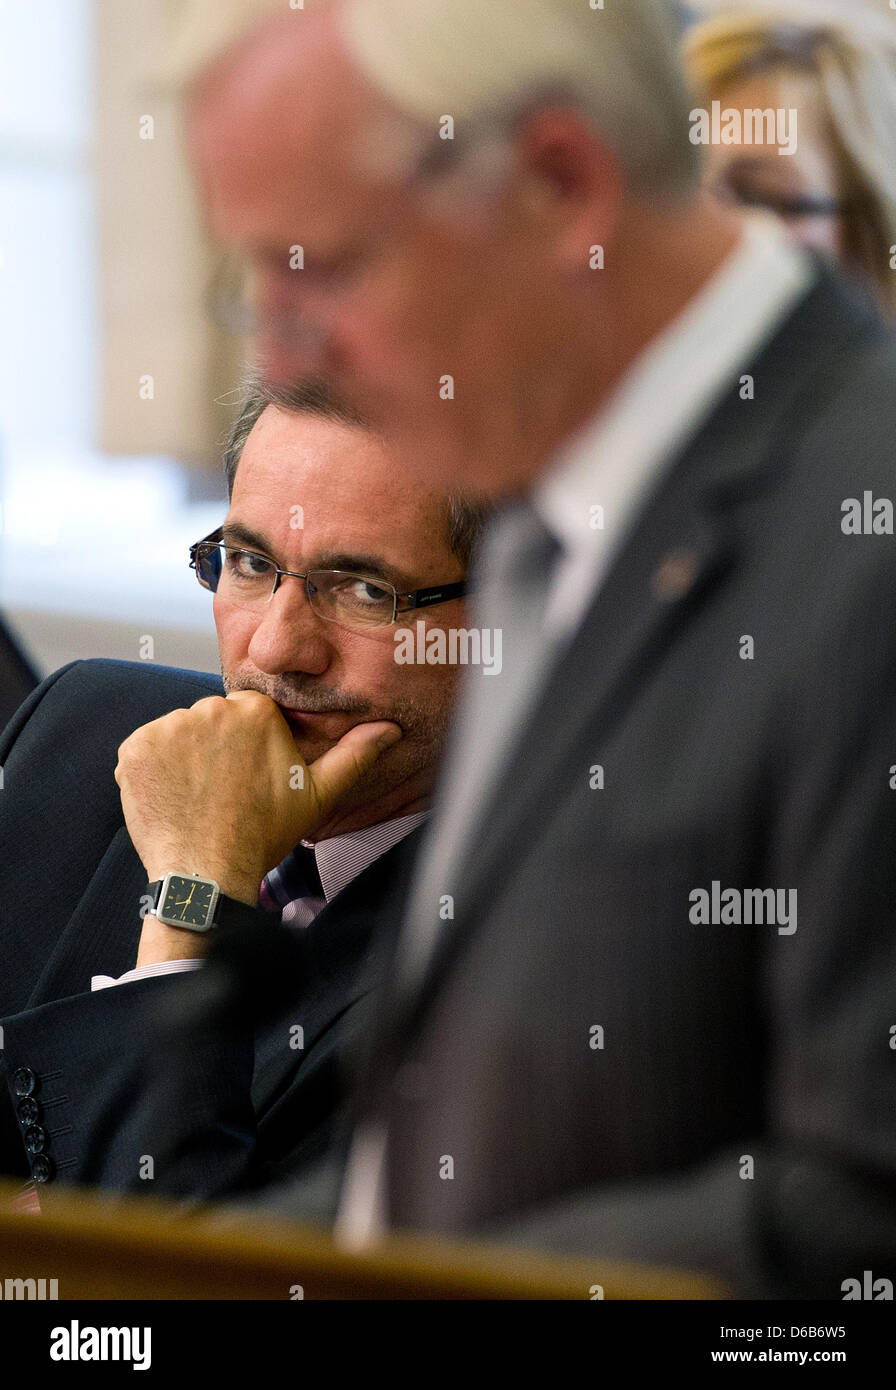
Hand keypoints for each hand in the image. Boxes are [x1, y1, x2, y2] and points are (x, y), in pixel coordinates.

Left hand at [115, 690, 401, 905]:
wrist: (209, 874)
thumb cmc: (264, 835)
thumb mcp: (317, 794)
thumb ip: (354, 755)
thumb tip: (390, 730)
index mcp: (256, 710)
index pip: (245, 715)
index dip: (246, 749)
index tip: (246, 778)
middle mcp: (209, 708)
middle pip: (210, 721)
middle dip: (213, 751)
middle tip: (223, 793)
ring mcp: (167, 727)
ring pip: (176, 735)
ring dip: (181, 760)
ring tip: (197, 798)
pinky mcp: (134, 748)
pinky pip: (143, 751)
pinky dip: (151, 772)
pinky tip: (172, 799)